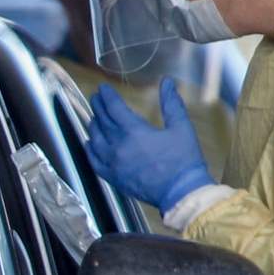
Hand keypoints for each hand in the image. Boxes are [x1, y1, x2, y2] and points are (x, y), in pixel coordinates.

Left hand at [86, 79, 213, 212]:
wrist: (181, 192)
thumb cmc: (184, 159)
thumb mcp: (182, 127)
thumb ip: (172, 103)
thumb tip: (167, 82)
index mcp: (134, 131)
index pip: (114, 108)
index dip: (107, 96)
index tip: (102, 88)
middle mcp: (119, 146)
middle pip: (102, 122)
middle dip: (98, 107)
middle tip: (95, 98)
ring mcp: (114, 164)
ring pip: (96, 140)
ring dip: (93, 126)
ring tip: (94, 117)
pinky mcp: (114, 178)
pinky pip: (95, 162)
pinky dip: (90, 151)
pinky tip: (90, 144)